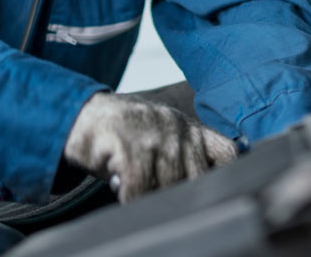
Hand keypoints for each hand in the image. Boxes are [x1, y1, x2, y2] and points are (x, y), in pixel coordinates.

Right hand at [63, 92, 237, 201]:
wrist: (84, 115)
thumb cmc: (125, 133)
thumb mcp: (164, 136)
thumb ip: (185, 157)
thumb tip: (204, 191)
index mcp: (190, 128)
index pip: (226, 152)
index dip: (227, 175)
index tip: (217, 191)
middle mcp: (178, 130)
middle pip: (196, 178)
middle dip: (179, 192)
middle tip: (157, 192)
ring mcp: (155, 136)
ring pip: (168, 185)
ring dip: (150, 194)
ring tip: (133, 184)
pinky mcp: (130, 146)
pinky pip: (140, 187)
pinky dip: (131, 196)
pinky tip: (122, 190)